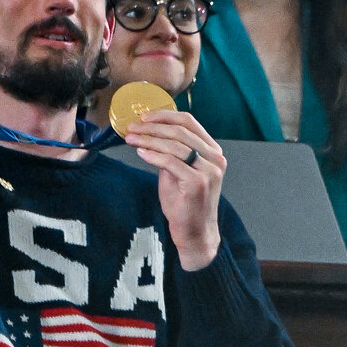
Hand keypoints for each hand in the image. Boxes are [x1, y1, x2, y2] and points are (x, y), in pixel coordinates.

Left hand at [128, 110, 224, 270]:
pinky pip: (171, 162)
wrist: (194, 230)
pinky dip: (153, 155)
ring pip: (174, 145)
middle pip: (180, 131)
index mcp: (212, 151)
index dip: (164, 116)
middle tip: (131, 128)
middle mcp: (215, 159)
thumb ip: (170, 151)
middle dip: (151, 127)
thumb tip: (147, 131)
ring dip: (148, 139)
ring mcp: (209, 171)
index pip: (189, 122)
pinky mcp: (198, 183)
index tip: (143, 116)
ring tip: (131, 139)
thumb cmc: (185, 200)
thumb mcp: (177, 169)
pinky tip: (141, 152)